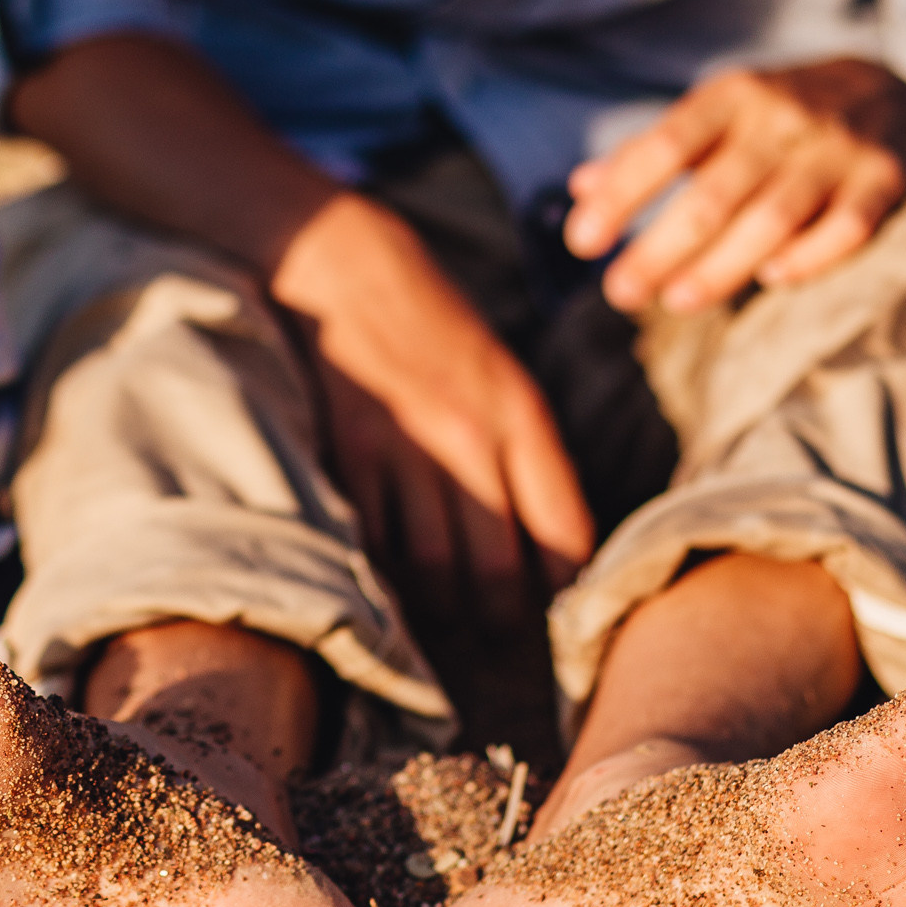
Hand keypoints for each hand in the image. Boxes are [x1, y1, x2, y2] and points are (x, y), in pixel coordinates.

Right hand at [274, 193, 593, 625]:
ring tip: (451, 631)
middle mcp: (469, 436)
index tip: (565, 619)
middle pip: (499, 564)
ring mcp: (404, 449)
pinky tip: (394, 594)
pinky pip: (377, 540)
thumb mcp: (498, 367)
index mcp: (520, 412)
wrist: (338, 259)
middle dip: (506, 619)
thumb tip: (535, 527)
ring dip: (446, 610)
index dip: (567, 589)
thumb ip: (519, 441)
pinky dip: (388, 576)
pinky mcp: (348, 454)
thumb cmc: (426, 311)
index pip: (561, 528)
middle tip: (505, 647)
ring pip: (436, 564)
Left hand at [563, 59, 905, 313]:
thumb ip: (650, 152)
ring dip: (722, 265)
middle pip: (713, 194)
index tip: (582, 243)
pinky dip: (810, 256)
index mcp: (732, 96)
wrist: (891, 92)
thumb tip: (579, 188)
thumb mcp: (716, 115)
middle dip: (660, 248)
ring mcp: (838, 149)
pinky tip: (773, 279)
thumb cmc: (776, 117)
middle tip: (619, 293)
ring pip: (773, 218)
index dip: (620, 195)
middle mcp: (784, 118)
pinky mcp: (885, 180)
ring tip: (676, 301)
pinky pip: (847, 227)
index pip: (665, 146)